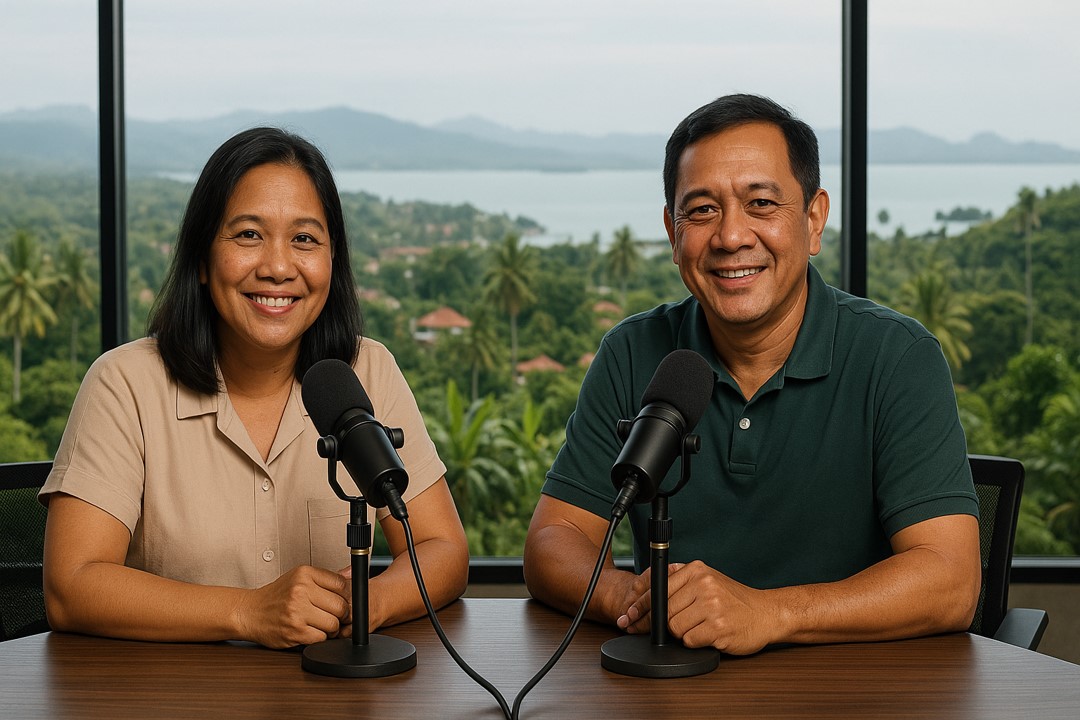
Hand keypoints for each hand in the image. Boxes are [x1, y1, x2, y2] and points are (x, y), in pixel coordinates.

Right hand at [234, 565, 351, 648]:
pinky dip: (320, 638)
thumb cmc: (276, 596)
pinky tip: (312, 632)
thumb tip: (352, 573)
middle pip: (340, 606)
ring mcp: (297, 612)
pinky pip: (321, 638)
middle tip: (333, 615)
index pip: (341, 584)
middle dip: (340, 614)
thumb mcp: (299, 578)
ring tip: (321, 624)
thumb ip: (325, 578)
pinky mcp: (295, 631)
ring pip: (333, 624)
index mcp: (304, 574)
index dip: (345, 595)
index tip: (340, 600)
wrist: (250, 612)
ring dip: (331, 628)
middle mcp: (301, 591)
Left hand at [620, 561, 774, 654]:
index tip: (628, 615)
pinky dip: (695, 642)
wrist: (766, 613)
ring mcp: (711, 605)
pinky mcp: (718, 627)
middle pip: (662, 610)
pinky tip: (707, 635)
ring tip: (698, 627)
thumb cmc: (734, 600)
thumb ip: (678, 581)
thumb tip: (641, 592)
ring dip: (682, 633)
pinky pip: (689, 640)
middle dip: (660, 624)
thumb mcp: (706, 579)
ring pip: (674, 627)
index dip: (638, 605)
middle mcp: (703, 584)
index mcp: (696, 570)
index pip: (656, 588)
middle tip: (665, 628)